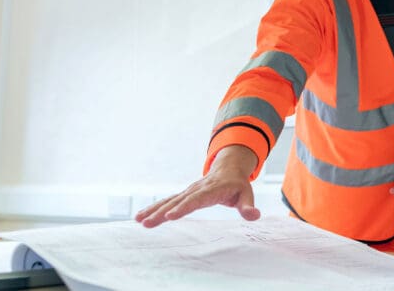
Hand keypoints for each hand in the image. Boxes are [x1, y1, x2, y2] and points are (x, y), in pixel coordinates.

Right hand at [134, 146, 260, 226]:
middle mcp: (196, 189)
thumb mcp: (247, 194)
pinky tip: (141, 217)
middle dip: (162, 212)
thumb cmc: (238, 185)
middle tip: (147, 223)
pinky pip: (167, 201)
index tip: (170, 216)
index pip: (196, 200)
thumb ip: (248, 206)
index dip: (183, 208)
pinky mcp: (183, 195)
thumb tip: (254, 215)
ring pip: (169, 201)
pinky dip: (154, 208)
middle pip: (178, 201)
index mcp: (212, 189)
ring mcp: (188, 191)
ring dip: (154, 210)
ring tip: (139, 221)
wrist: (228, 169)